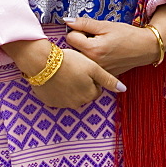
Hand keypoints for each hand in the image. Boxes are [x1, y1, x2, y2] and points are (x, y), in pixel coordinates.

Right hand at [1, 38, 124, 109]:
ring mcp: (62, 104)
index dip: (93, 78)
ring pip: (71, 96)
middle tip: (76, 69)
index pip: (97, 89)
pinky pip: (58, 97)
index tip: (86, 68)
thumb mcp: (93, 67)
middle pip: (84, 94)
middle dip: (82, 84)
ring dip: (71, 87)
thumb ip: (108, 80)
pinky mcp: (49, 102)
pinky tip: (56, 78)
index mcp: (89, 95)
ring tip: (66, 72)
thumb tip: (123, 89)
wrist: (43, 63)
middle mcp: (77, 104)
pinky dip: (58, 89)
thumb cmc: (70, 62)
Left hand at [65, 17, 161, 75]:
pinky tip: (105, 56)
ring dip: (86, 51)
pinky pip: (90, 66)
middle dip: (81, 42)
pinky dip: (94, 60)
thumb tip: (67, 20)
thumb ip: (85, 23)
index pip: (70, 37)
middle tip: (96, 38)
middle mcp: (92, 64)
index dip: (78, 31)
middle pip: (74, 49)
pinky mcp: (102, 76)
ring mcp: (97, 72)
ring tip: (101, 47)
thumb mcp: (106, 25)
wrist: (145, 48)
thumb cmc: (127, 35)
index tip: (89, 31)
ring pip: (81, 58)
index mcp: (92, 49)